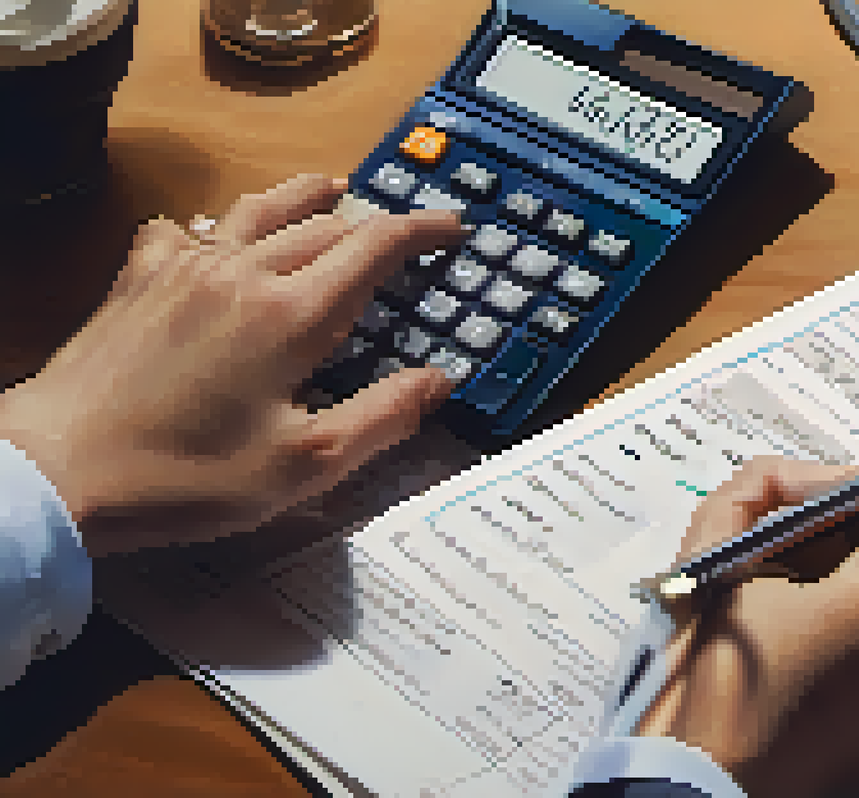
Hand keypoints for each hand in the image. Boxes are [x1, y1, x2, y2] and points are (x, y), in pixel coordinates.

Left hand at [0, 174, 468, 555]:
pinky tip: (214, 238)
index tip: (455, 227)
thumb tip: (440, 379)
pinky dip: (216, 225)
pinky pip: (186, 229)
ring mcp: (184, 267)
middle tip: (404, 238)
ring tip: (330, 188)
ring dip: (304, 197)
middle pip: (325, 224)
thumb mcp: (305, 466)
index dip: (423, 230)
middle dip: (374, 224)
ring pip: (258, 210)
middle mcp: (244, 272)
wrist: (58, 468)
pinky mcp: (138, 278)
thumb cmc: (187, 477)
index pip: (375, 245)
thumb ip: (384, 417)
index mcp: (294, 315)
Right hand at [633, 457, 858, 796]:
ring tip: (784, 604)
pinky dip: (855, 631)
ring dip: (853, 584)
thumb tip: (799, 486)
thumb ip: (761, 494)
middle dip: (857, 538)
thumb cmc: (714, 677)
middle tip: (787, 550)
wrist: (708, 784)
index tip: (828, 508)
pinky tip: (802, 647)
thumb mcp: (718, 559)